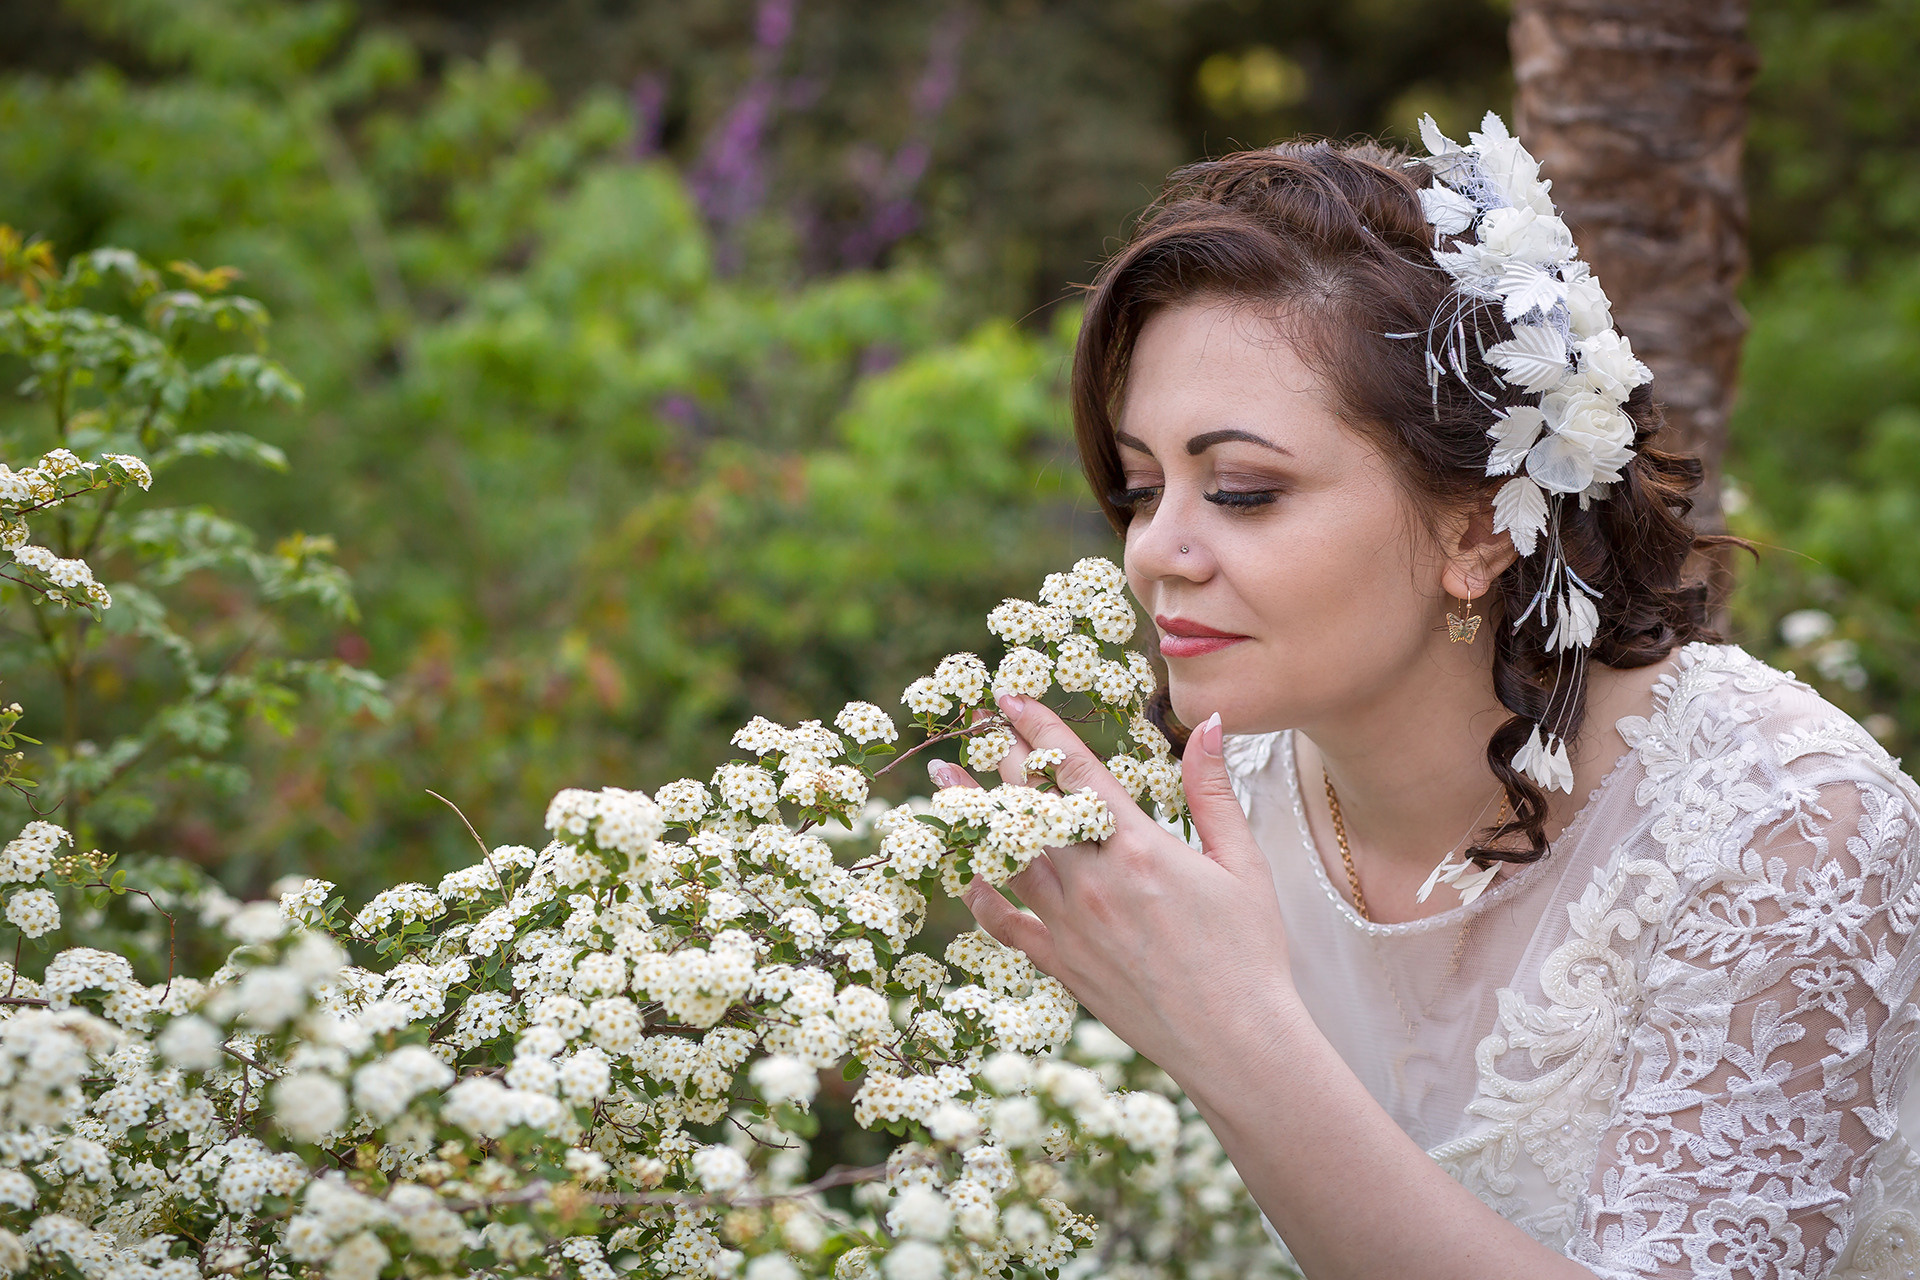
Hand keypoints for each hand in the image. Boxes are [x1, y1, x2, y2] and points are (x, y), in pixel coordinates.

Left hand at [943, 696, 1294, 1078]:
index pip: (1075, 771)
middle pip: (1032, 806)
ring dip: (975, 813)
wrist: (1236, 1042)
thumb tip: (1204, 722)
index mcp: (1139, 849)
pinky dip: (982, 896)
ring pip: (1007, 856)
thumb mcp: (1242, 863)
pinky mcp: (1062, 966)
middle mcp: (1094, 883)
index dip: (1039, 727)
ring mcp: (1071, 926)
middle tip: (976, 724)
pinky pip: (1007, 925)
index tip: (1010, 698)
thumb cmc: (1250, 952)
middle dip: (1003, 757)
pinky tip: (968, 870)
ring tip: (946, 779)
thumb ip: (1212, 790)